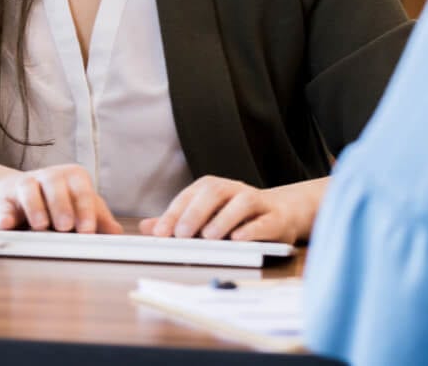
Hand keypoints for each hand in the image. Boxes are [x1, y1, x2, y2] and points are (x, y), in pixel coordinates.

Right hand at [0, 164, 122, 233]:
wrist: (16, 194)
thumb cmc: (57, 201)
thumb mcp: (79, 206)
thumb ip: (98, 219)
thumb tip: (117, 234)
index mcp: (73, 177)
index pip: (82, 190)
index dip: (85, 209)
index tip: (87, 230)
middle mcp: (49, 176)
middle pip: (56, 185)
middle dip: (62, 206)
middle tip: (65, 227)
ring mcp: (25, 184)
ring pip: (29, 189)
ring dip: (35, 207)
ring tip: (40, 226)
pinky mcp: (3, 198)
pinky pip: (2, 204)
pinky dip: (4, 214)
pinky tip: (7, 225)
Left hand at [138, 176, 326, 243]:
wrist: (281, 213)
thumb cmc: (236, 217)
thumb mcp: (206, 218)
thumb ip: (178, 222)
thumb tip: (146, 227)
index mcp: (214, 188)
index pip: (191, 195)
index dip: (174, 212)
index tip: (160, 233)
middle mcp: (234, 190)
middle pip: (215, 191)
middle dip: (196, 212)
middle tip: (181, 234)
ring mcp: (257, 201)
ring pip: (241, 202)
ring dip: (224, 219)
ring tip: (209, 236)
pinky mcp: (275, 217)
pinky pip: (264, 220)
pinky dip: (251, 229)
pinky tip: (238, 239)